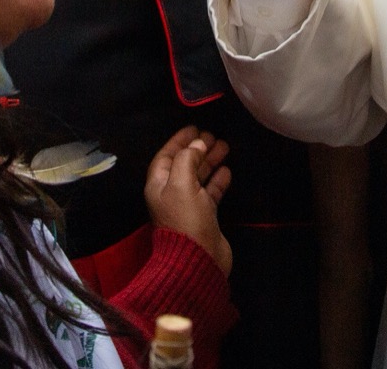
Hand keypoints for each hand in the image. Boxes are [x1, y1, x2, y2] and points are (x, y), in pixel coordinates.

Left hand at [145, 127, 231, 277]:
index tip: (194, 127)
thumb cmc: (185, 219)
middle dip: (197, 149)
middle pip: (184, 164)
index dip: (179, 141)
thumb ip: (188, 159)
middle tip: (213, 135)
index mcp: (159, 185)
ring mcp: (189, 205)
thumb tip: (198, 144)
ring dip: (210, 161)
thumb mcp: (182, 184)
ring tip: (224, 147)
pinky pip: (210, 192)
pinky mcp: (205, 215)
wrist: (198, 259)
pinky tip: (227, 170)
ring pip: (199, 176)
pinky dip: (218, 180)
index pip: (166, 156)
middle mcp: (172, 193)